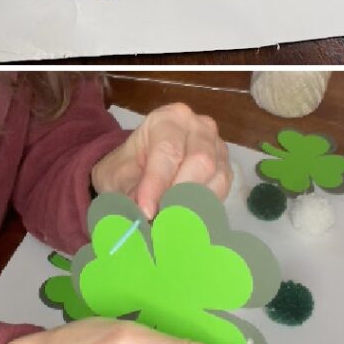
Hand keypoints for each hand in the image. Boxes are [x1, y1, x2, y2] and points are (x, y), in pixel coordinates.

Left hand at [91, 102, 230, 218]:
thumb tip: (140, 219)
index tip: (146, 212)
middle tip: (162, 221)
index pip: (168, 151)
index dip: (158, 184)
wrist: (141, 167)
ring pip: (216, 178)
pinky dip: (204, 209)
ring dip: (194, 205)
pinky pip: (222, 191)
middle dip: (180, 195)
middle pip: (201, 161)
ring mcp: (217, 146)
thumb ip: (129, 194)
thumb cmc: (129, 167)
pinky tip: (186, 221)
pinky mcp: (226, 168)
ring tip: (171, 224)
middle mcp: (199, 127)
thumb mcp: (117, 176)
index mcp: (168, 119)